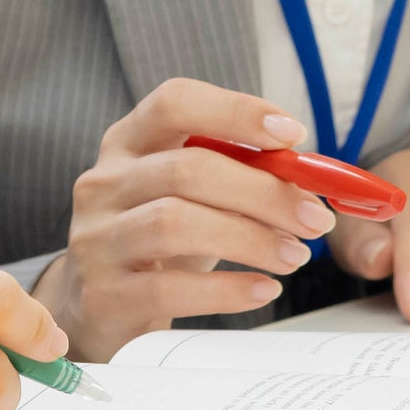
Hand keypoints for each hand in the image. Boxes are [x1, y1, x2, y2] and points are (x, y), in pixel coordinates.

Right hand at [33, 79, 337, 360]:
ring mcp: (96, 239)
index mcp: (127, 142)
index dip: (235, 111)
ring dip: (250, 238)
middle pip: (186, 169)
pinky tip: (263, 289)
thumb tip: (309, 176)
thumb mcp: (192, 197)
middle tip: (314, 219)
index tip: (293, 134)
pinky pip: (170, 288)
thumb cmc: (160, 242)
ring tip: (294, 255)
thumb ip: (240, 175)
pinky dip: (228, 289)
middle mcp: (103, 183)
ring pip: (175, 223)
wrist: (99, 306)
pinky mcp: (103, 295)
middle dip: (264, 192)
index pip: (174, 103)